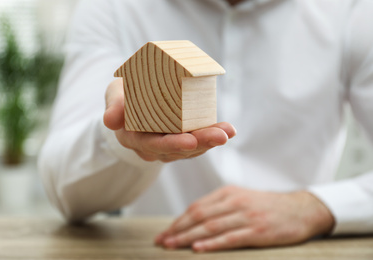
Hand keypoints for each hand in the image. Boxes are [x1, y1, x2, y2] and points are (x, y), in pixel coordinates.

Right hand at [103, 79, 235, 161]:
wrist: (130, 102)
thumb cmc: (123, 96)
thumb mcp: (114, 95)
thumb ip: (113, 105)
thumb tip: (110, 120)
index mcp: (134, 139)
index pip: (154, 145)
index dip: (173, 144)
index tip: (191, 140)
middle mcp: (152, 148)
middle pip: (178, 149)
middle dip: (201, 143)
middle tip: (220, 136)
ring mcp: (168, 147)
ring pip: (192, 148)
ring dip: (211, 141)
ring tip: (228, 131)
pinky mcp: (181, 140)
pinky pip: (197, 142)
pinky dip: (213, 136)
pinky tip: (229, 130)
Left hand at [155, 186, 334, 251]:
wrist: (301, 209)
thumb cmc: (266, 206)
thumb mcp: (242, 198)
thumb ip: (219, 206)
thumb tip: (193, 220)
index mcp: (228, 193)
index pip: (196, 207)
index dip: (177, 221)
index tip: (164, 233)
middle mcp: (234, 202)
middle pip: (199, 216)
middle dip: (177, 230)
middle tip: (161, 242)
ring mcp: (246, 216)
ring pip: (210, 226)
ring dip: (188, 237)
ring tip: (172, 246)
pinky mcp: (258, 231)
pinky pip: (230, 238)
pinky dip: (212, 243)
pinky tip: (198, 248)